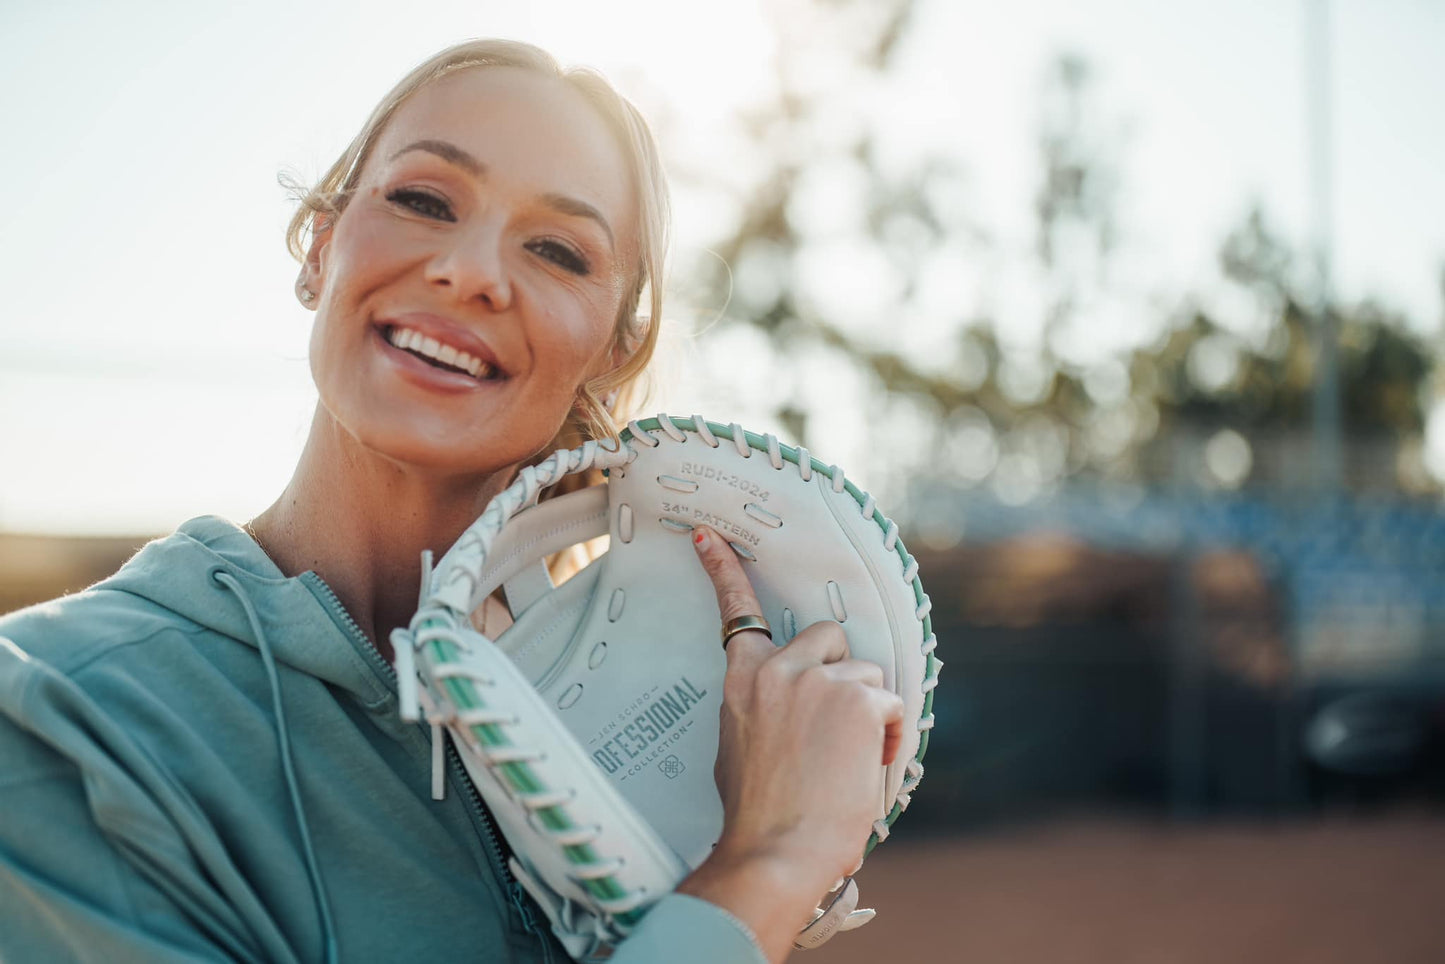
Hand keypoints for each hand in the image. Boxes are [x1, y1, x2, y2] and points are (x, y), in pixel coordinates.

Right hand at [677, 525, 903, 959]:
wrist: (776, 851)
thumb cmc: (760, 814)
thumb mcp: (740, 747)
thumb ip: (764, 710)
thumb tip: (791, 710)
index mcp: (742, 680)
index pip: (735, 610)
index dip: (724, 568)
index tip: (709, 534)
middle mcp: (777, 669)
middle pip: (830, 636)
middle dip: (844, 672)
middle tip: (836, 724)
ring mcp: (819, 679)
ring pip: (869, 675)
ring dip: (869, 713)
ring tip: (848, 762)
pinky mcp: (859, 699)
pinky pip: (892, 705)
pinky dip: (889, 738)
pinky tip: (867, 768)